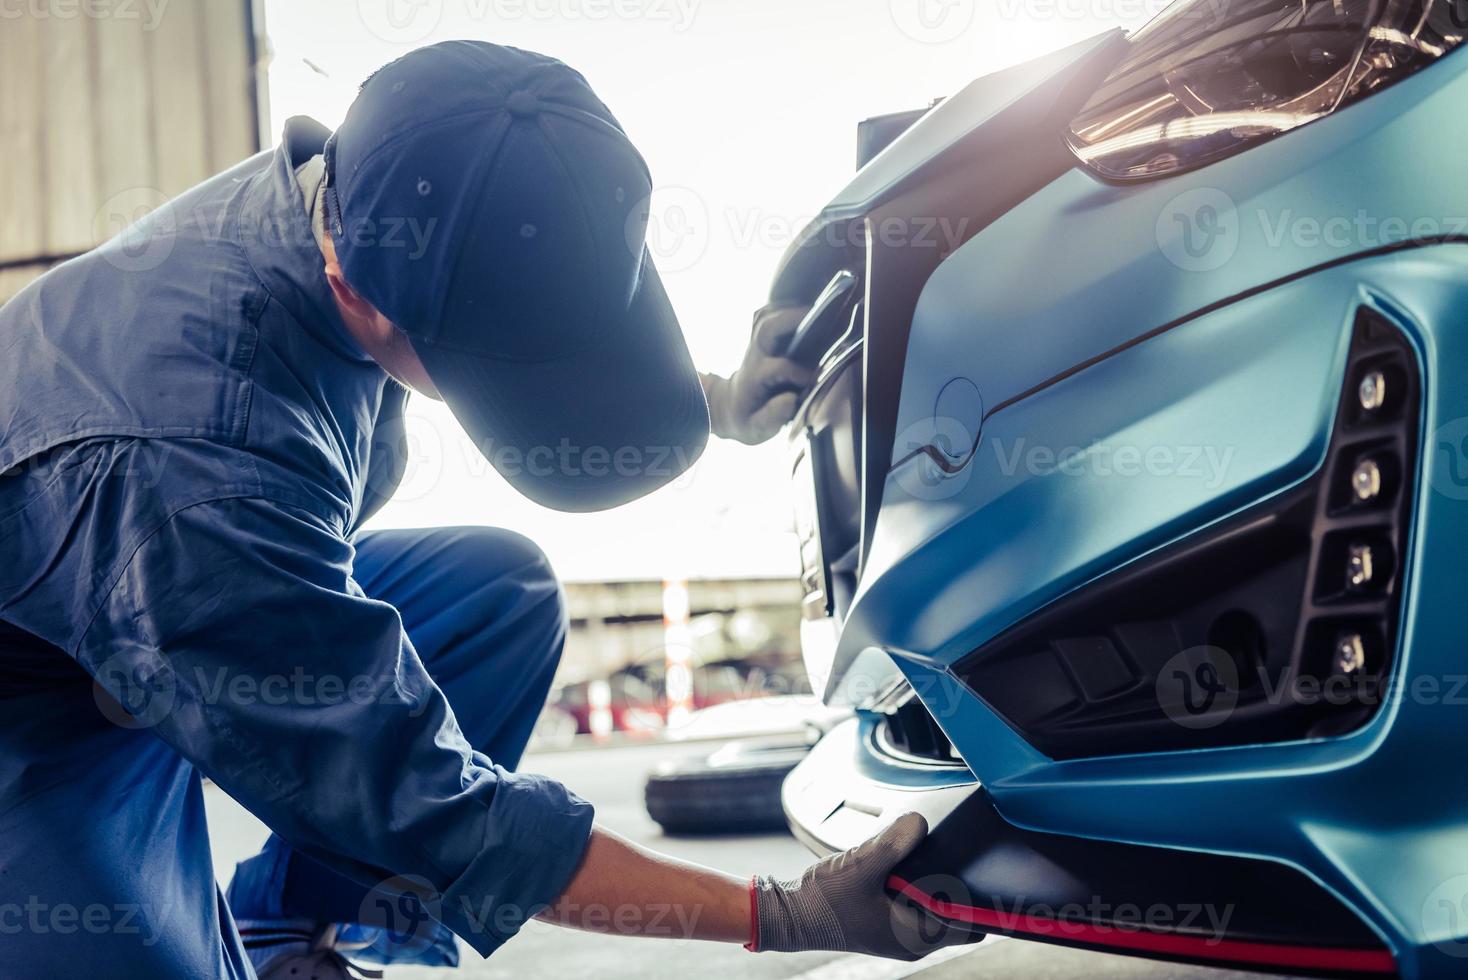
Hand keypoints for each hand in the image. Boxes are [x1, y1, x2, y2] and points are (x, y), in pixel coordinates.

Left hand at [702, 305, 814, 444]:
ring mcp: (755, 344)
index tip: (816, 381)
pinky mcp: (758, 338)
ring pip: (765, 315)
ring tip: (814, 312)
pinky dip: (784, 308)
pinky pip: (767, 313)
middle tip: (820, 319)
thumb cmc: (747, 420)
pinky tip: (802, 313)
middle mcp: (755, 355)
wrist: (729, 408)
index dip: (800, 373)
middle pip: (767, 327)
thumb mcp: (756, 429)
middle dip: (792, 320)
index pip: (780, 367)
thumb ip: (772, 417)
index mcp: (755, 378)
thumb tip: (791, 399)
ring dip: (788, 309)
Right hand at [749, 812, 979, 959]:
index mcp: (916, 936)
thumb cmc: (824, 902)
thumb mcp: (863, 865)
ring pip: (937, 906)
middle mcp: (913, 939)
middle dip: (963, 887)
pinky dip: (920, 884)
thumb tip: (919, 822)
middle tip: (965, 853)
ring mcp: (900, 930)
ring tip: (935, 853)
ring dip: (939, 883)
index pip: (971, 924)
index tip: (997, 874)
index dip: (986, 901)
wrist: (789, 913)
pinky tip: (909, 860)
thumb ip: (894, 842)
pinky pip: (917, 902)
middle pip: (958, 914)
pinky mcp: (887, 919)